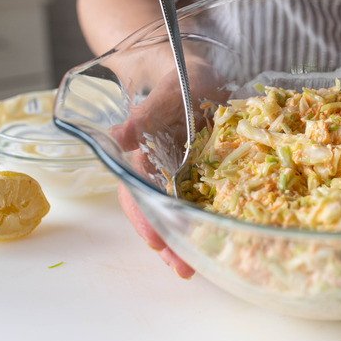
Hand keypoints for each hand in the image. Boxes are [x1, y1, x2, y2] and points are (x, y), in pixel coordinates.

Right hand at [108, 51, 226, 278]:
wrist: (199, 71)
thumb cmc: (180, 78)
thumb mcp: (167, 91)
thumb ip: (146, 113)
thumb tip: (120, 137)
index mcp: (145, 153)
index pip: (137, 190)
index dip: (144, 216)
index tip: (155, 240)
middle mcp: (161, 168)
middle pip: (156, 209)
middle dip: (167, 239)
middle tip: (182, 268)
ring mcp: (183, 172)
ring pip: (178, 210)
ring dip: (185, 237)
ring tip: (196, 265)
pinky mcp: (206, 173)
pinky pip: (204, 200)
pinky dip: (207, 219)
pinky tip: (219, 237)